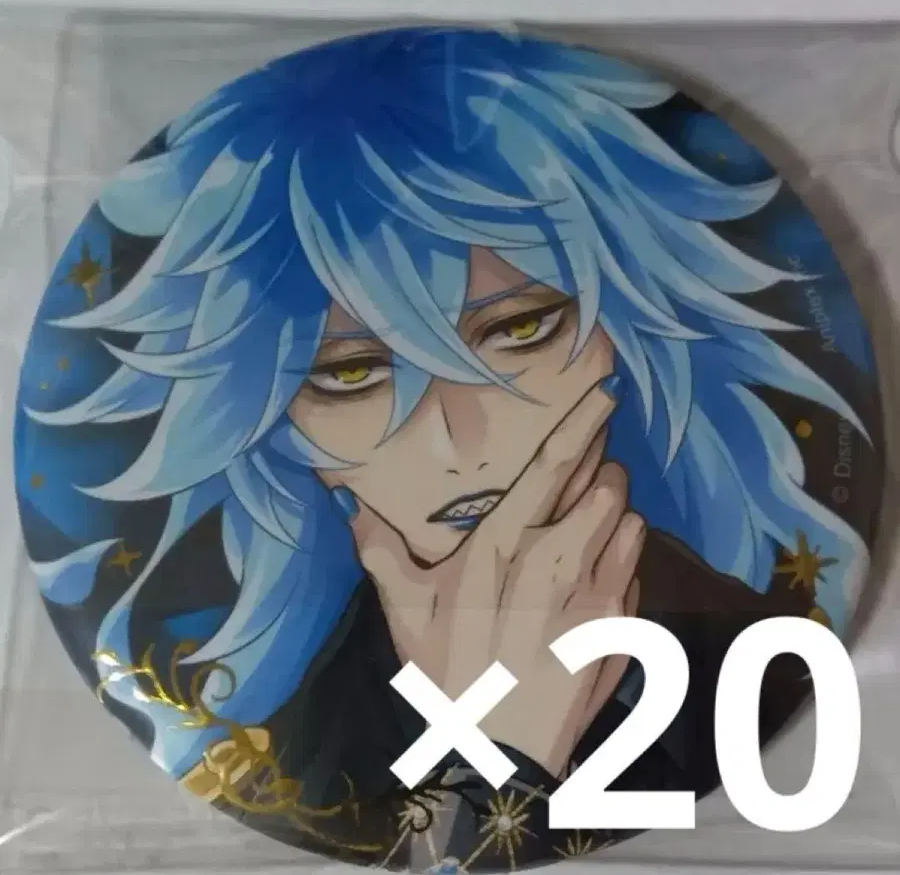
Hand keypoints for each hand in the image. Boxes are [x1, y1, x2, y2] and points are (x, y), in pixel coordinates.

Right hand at [349, 381, 644, 776]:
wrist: (501, 758)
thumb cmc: (450, 678)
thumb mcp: (408, 617)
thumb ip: (382, 555)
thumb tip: (350, 507)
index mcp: (505, 549)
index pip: (553, 470)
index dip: (582, 425)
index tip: (605, 393)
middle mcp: (560, 562)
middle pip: (605, 488)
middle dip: (603, 471)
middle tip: (591, 472)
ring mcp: (600, 597)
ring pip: (628, 524)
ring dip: (615, 514)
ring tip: (595, 522)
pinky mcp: (624, 629)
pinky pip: (635, 572)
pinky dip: (622, 563)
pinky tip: (598, 577)